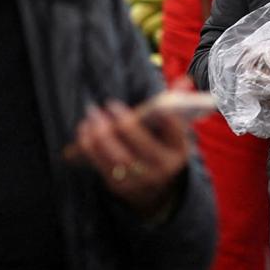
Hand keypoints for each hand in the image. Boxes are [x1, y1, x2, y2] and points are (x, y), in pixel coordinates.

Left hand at [71, 99, 192, 216]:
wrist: (154, 187)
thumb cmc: (160, 146)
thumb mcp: (172, 130)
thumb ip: (178, 104)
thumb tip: (184, 81)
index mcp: (178, 152)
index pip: (176, 134)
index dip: (169, 122)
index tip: (157, 107)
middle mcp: (162, 170)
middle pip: (143, 146)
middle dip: (126, 125)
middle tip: (109, 105)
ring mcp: (140, 181)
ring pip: (118, 157)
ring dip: (102, 134)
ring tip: (92, 114)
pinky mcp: (120, 186)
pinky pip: (102, 165)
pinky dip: (91, 146)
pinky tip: (85, 129)